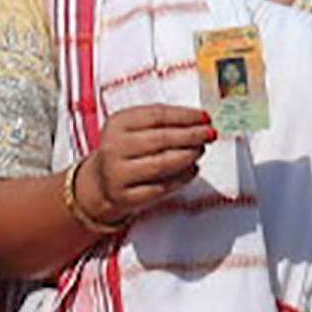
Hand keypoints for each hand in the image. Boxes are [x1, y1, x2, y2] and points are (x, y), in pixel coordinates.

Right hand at [77, 103, 220, 229]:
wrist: (102, 183)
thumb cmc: (126, 151)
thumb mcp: (134, 129)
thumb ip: (163, 122)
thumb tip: (199, 122)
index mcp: (117, 123)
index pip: (157, 115)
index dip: (185, 116)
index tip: (205, 117)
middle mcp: (114, 147)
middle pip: (161, 139)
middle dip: (191, 136)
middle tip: (209, 134)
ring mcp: (118, 173)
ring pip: (161, 164)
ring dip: (187, 156)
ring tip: (200, 150)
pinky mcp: (126, 197)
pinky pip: (161, 187)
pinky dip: (181, 178)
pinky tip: (192, 170)